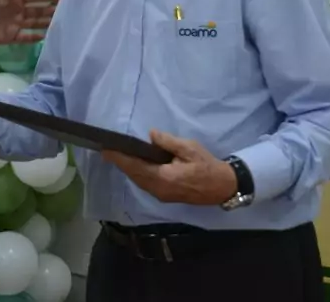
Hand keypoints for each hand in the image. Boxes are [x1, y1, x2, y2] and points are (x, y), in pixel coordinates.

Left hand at [0, 0, 58, 44]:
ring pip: (34, 24)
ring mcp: (15, 25)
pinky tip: (45, 37)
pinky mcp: (11, 37)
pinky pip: (26, 37)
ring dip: (45, 23)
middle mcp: (18, 12)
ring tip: (59, 24)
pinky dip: (34, 37)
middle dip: (50, 11)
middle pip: (37, 11)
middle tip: (65, 12)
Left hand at [102, 130, 236, 204]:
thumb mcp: (189, 148)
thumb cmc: (207, 166)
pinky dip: (137, 174)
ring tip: (116, 156)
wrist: (223, 187)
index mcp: (164, 178)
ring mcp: (161, 195)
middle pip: (134, 175)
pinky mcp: (165, 195)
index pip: (136, 167)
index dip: (120, 159)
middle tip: (107, 150)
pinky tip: (134, 165)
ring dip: (128, 169)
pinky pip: (145, 183)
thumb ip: (168, 142)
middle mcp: (158, 189)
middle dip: (121, 163)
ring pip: (139, 181)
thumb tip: (151, 135)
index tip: (106, 150)